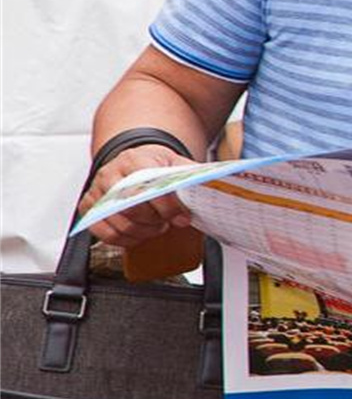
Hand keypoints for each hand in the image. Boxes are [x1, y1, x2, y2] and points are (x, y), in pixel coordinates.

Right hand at [78, 143, 195, 247]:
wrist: (135, 160)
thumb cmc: (156, 165)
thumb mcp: (178, 164)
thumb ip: (191, 177)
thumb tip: (215, 187)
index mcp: (135, 159)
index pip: (147, 185)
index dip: (166, 205)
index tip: (182, 217)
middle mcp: (111, 173)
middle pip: (132, 207)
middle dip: (155, 221)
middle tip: (168, 222)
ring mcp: (97, 190)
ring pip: (118, 222)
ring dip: (143, 232)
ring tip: (157, 226)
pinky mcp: (89, 206)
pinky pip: (103, 232)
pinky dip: (125, 239)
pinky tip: (140, 234)